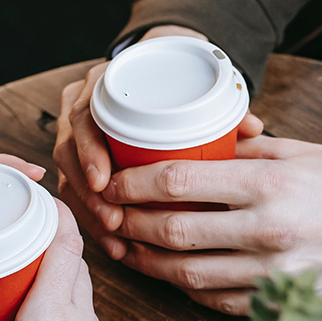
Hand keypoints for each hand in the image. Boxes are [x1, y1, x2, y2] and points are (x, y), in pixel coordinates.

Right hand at [53, 26, 263, 259]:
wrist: (155, 76)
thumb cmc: (174, 87)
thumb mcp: (192, 91)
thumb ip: (219, 108)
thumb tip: (253, 127)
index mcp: (102, 86)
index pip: (82, 118)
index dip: (89, 151)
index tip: (104, 181)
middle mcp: (82, 109)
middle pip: (68, 153)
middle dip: (89, 194)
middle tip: (114, 220)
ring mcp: (77, 136)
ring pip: (70, 178)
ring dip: (91, 212)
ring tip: (116, 239)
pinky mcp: (80, 162)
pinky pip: (78, 193)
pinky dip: (94, 218)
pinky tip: (114, 244)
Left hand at [102, 136, 321, 313]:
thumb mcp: (294, 150)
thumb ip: (237, 154)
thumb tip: (185, 153)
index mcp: (268, 183)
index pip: (178, 183)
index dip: (134, 184)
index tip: (114, 183)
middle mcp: (268, 229)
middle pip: (174, 232)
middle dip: (130, 225)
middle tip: (112, 218)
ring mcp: (275, 272)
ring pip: (188, 274)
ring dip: (149, 263)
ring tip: (129, 250)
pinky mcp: (282, 300)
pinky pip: (218, 301)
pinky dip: (187, 288)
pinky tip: (172, 273)